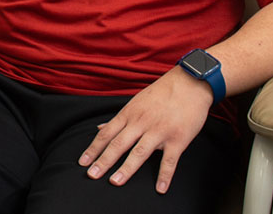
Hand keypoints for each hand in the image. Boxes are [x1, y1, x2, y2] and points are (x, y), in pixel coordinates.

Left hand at [78, 68, 213, 193]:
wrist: (190, 83)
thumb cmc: (161, 93)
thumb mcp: (135, 102)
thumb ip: (118, 119)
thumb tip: (99, 128)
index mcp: (129, 114)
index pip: (106, 134)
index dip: (93, 149)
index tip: (83, 162)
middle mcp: (141, 123)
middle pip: (118, 144)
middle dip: (104, 160)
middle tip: (92, 175)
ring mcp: (159, 131)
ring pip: (140, 152)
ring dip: (126, 168)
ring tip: (115, 182)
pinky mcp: (178, 139)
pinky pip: (170, 160)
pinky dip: (165, 175)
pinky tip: (160, 189)